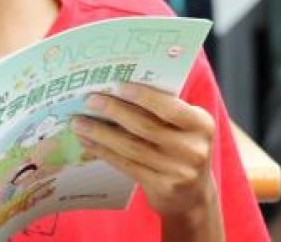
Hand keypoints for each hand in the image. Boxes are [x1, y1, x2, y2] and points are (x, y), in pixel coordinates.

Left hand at [71, 83, 220, 233]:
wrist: (194, 195)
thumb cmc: (183, 148)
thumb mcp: (185, 127)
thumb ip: (164, 109)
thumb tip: (118, 89)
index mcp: (201, 124)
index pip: (169, 107)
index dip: (142, 96)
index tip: (116, 85)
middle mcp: (192, 149)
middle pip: (146, 126)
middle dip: (114, 110)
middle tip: (91, 100)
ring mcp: (178, 171)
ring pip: (131, 147)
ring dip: (101, 133)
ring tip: (79, 122)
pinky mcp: (161, 188)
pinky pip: (127, 165)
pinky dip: (105, 152)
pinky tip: (89, 142)